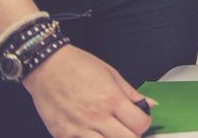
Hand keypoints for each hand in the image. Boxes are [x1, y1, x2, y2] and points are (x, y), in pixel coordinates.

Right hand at [22, 45, 153, 137]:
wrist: (47, 66)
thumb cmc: (78, 66)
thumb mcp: (111, 74)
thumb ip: (131, 93)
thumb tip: (151, 104)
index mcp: (112, 99)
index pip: (140, 124)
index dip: (145, 124)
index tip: (141, 120)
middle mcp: (97, 117)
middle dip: (133, 135)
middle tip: (129, 128)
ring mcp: (78, 129)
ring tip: (112, 132)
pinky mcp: (62, 135)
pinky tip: (94, 134)